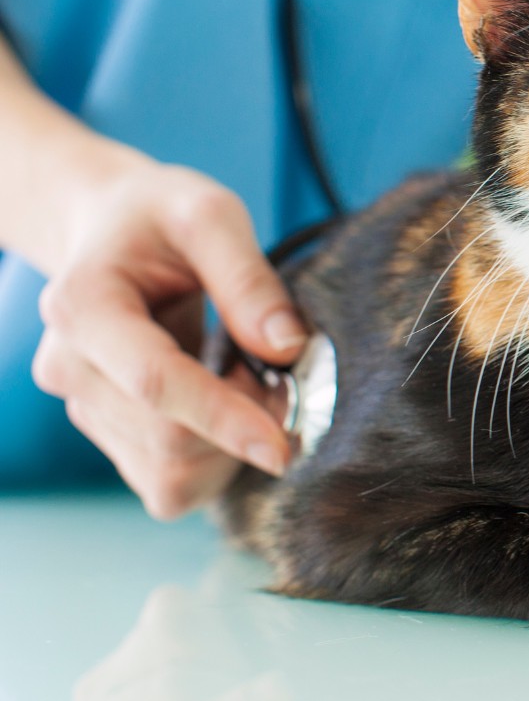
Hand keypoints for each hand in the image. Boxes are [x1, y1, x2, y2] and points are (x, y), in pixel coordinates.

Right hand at [31, 160, 305, 518]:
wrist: (112, 230)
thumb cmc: (161, 217)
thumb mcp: (211, 216)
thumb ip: (248, 278)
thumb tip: (287, 348)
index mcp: (84, 306)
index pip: (156, 382)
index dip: (224, 419)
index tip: (283, 444)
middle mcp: (70, 368)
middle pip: (167, 440)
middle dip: (243, 424)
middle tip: (283, 376)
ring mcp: (84, 407)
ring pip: (170, 473)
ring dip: (231, 446)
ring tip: (248, 379)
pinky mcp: (109, 434)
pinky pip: (168, 484)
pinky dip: (214, 461)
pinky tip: (228, 408)